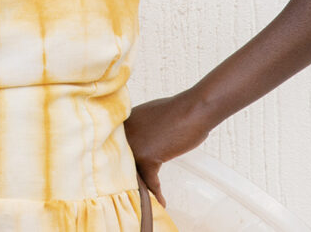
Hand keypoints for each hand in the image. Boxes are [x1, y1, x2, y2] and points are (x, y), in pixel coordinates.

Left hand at [122, 93, 213, 208]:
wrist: (193, 110)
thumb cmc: (178, 113)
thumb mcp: (151, 119)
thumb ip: (141, 131)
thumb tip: (141, 146)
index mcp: (124, 123)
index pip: (117, 149)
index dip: (123, 165)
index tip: (128, 179)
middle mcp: (124, 134)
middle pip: (121, 163)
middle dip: (129, 180)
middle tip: (137, 194)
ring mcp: (134, 145)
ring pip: (135, 174)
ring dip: (142, 190)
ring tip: (148, 201)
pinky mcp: (147, 157)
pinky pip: (150, 181)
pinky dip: (157, 193)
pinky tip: (162, 201)